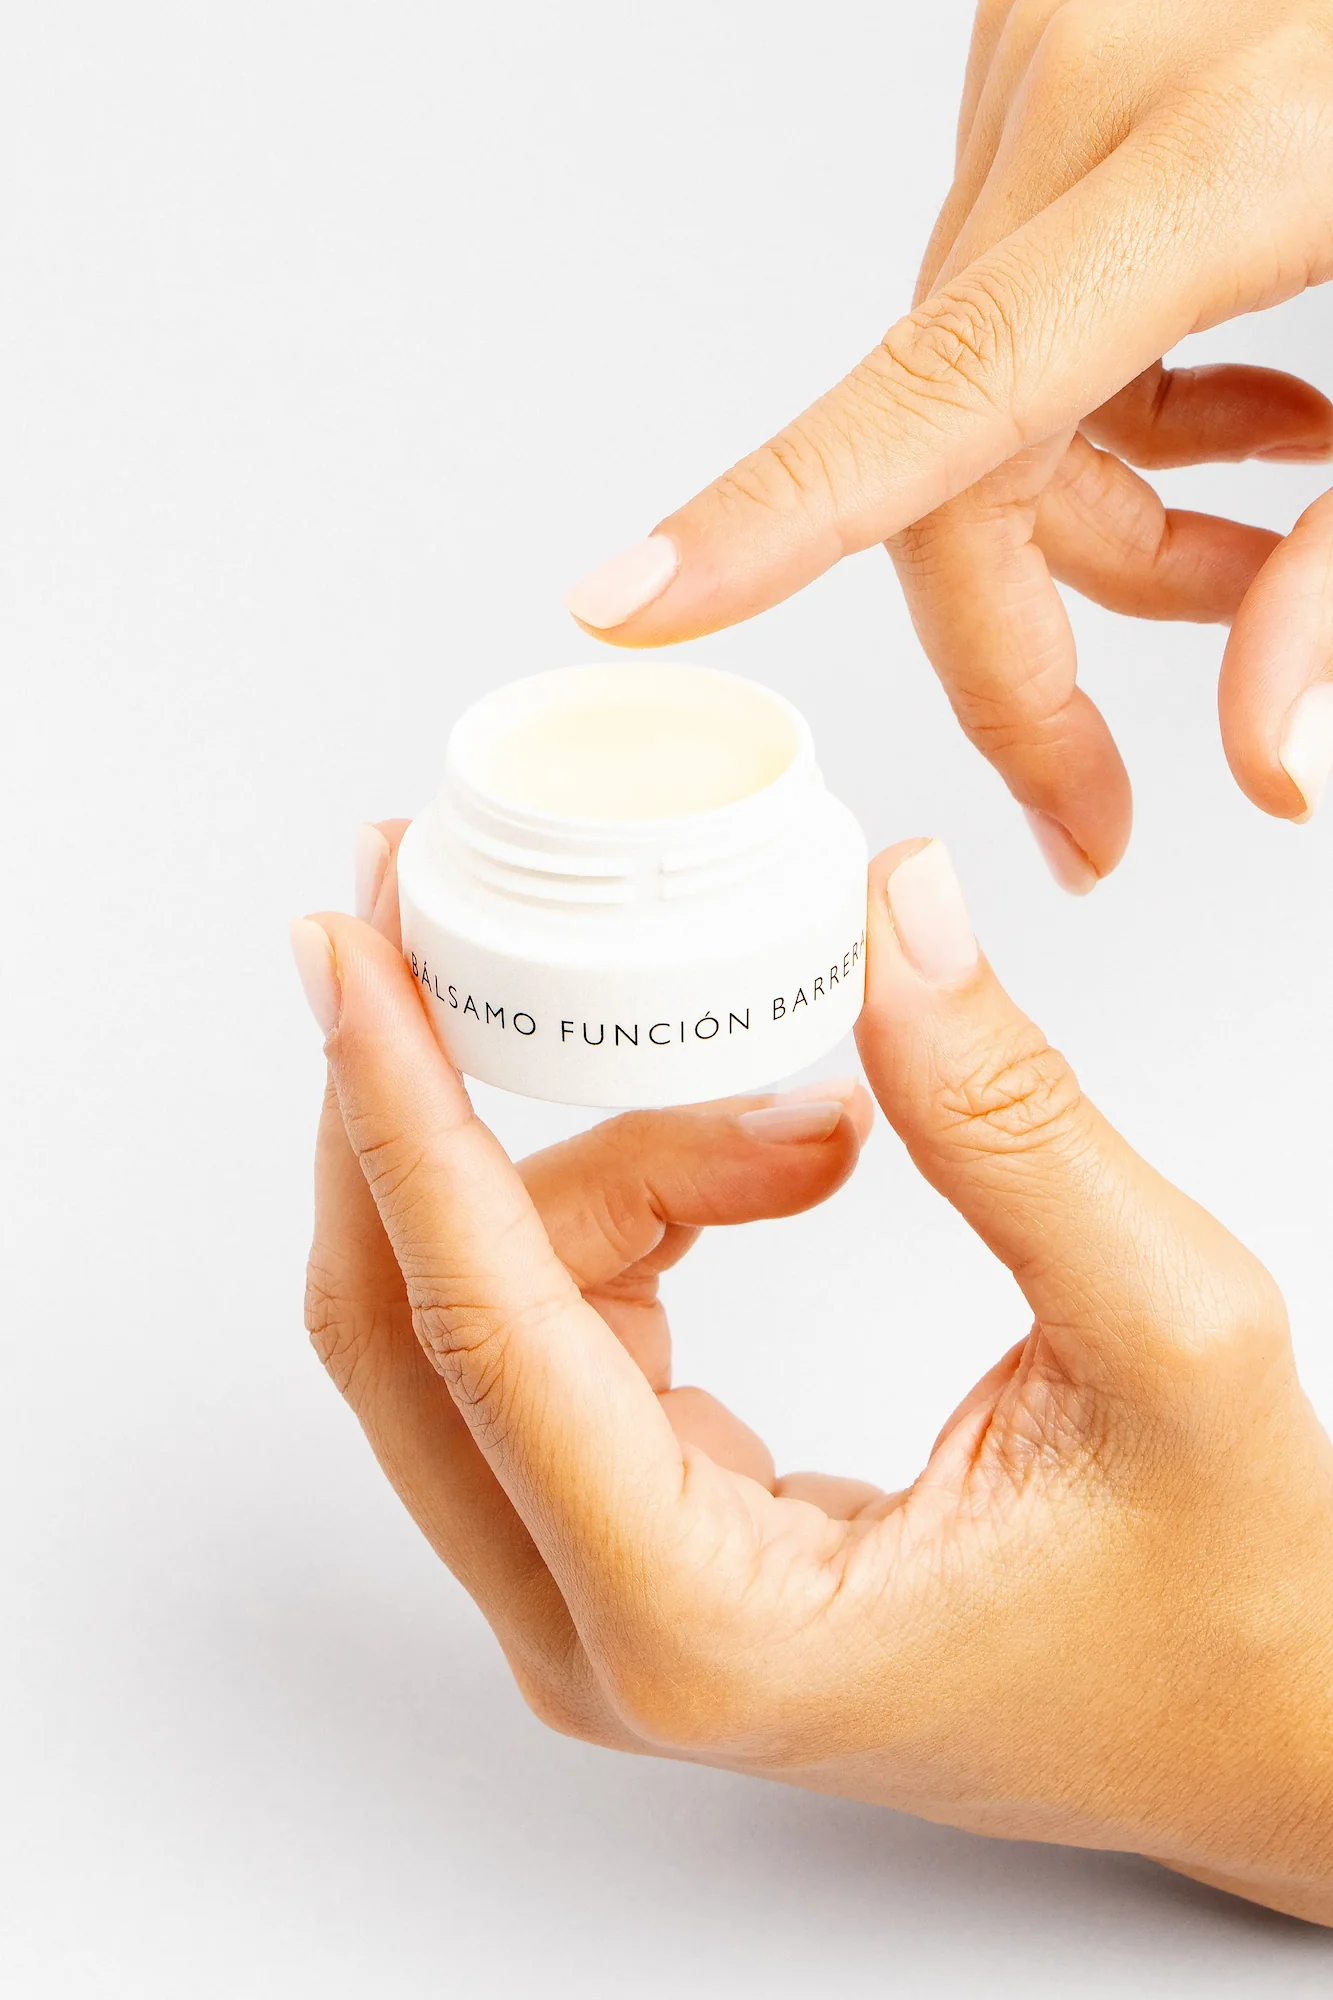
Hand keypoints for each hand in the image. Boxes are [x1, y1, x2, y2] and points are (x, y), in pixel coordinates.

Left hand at [295, 823, 1332, 1924]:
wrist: (1237, 1728)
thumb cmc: (1218, 1591)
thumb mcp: (1170, 1334)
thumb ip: (1010, 1125)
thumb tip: (891, 919)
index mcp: (703, 1620)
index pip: (483, 1327)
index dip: (401, 1112)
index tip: (349, 946)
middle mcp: (604, 1635)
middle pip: (412, 1326)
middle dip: (413, 1106)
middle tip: (432, 921)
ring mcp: (595, 1601)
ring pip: (485, 1313)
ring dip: (614, 1165)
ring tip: (817, 1128)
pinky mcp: (624, 1549)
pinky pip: (547, 1334)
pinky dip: (636, 1215)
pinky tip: (770, 1172)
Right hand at [564, 0, 1332, 884]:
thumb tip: (1262, 755)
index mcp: (1220, 154)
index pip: (941, 388)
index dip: (769, 516)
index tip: (633, 599)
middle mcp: (1088, 98)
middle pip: (948, 452)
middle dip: (1025, 648)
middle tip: (1092, 796)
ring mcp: (1055, 68)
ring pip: (978, 396)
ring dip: (1095, 527)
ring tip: (1270, 553)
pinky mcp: (1058, 62)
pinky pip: (1019, 301)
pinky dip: (1109, 409)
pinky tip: (1252, 417)